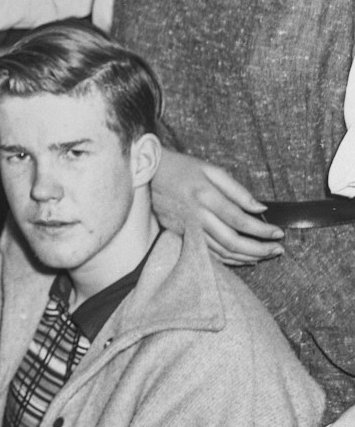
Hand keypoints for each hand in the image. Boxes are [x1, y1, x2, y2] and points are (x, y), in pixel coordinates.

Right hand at [150, 148, 281, 264]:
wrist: (147, 172)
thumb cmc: (181, 167)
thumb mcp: (211, 169)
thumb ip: (237, 190)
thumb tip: (260, 208)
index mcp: (206, 196)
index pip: (241, 220)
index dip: (263, 230)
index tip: (279, 233)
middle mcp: (197, 215)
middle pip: (233, 242)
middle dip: (260, 249)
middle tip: (277, 250)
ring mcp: (187, 228)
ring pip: (222, 252)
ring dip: (247, 257)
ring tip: (265, 256)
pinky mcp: (181, 234)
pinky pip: (208, 253)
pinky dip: (228, 260)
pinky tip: (242, 258)